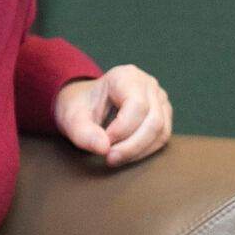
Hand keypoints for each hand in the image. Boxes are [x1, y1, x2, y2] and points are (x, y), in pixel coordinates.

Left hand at [56, 65, 171, 165]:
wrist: (86, 104)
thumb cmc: (80, 107)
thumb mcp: (71, 118)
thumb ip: (82, 133)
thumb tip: (104, 148)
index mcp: (126, 76)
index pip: (137, 105)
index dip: (122, 130)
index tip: (104, 143)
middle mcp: (148, 84)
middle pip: (154, 121)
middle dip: (131, 146)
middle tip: (109, 158)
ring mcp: (159, 99)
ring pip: (161, 131)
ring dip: (138, 151)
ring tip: (115, 157)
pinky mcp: (163, 114)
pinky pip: (162, 138)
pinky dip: (144, 151)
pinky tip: (126, 154)